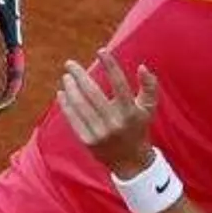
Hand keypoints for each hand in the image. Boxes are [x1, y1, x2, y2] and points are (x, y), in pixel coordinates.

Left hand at [57, 49, 160, 177]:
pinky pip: (74, 119)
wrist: (130, 161)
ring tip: (66, 76)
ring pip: (81, 105)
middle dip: (80, 75)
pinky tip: (62, 93)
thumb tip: (142, 66)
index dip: (110, 65)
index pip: (119, 83)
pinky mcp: (88, 141)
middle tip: (70, 63)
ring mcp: (100, 133)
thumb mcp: (149, 108)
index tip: (101, 50)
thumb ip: (149, 86)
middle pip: (93, 93)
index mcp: (130, 112)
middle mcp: (114, 122)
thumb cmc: (138, 128)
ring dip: (70, 88)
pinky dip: (66, 105)